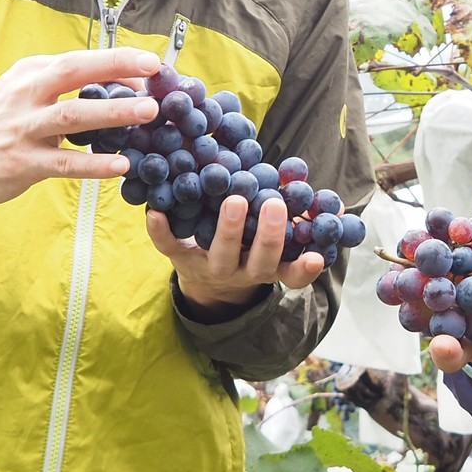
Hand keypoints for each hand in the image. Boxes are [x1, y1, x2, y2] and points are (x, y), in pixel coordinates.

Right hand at [0, 47, 161, 214]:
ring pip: (72, 116)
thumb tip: (122, 84)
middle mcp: (25, 94)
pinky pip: (65, 162)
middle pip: (73, 73)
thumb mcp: (24, 93)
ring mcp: (23, 129)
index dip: (115, 59)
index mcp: (30, 73)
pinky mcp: (22, 163)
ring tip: (147, 114)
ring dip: (113, 113)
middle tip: (153, 77)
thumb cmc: (1, 124)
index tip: (150, 63)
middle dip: (115, 69)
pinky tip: (120, 166)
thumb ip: (64, 87)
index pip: (77, 59)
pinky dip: (94, 164)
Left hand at [149, 192, 324, 313]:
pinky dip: (161, 230)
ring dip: (229, 229)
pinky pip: (170, 247)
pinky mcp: (181, 260)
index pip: (292, 274)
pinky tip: (155, 211)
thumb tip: (317, 191)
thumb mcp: (272, 239)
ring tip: (234, 201)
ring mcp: (212, 268)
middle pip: (260, 260)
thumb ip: (293, 216)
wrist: (206, 279)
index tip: (315, 256)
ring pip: (222, 255)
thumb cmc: (249, 246)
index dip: (304, 269)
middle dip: (269, 234)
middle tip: (274, 205)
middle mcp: (244, 272)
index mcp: (270, 267)